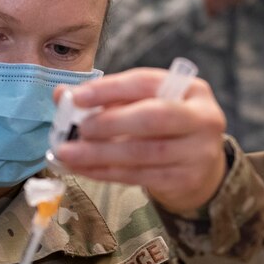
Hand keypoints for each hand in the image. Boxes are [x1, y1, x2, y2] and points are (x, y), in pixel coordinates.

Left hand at [53, 68, 227, 214]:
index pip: (145, 83)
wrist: (201, 168)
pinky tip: (84, 169)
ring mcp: (197, 152)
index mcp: (191, 89)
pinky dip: (106, 172)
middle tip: (78, 130)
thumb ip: (106, 97)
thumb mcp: (143, 104)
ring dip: (100, 153)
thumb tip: (61, 95)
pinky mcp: (186, 180)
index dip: (109, 89)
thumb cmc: (165, 128)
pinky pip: (139, 176)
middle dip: (110, 123)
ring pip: (143, 152)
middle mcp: (202, 118)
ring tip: (69, 153)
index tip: (76, 97)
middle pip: (153, 117)